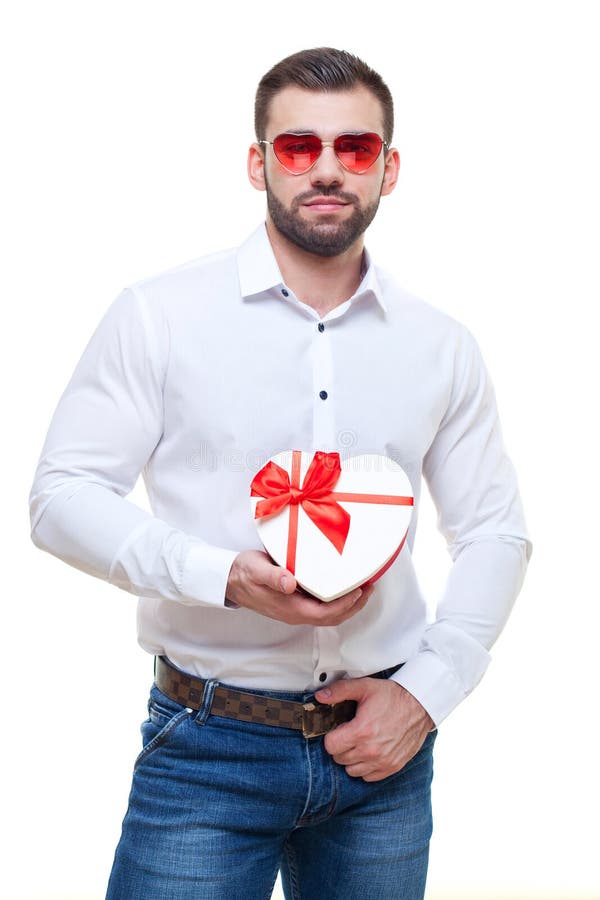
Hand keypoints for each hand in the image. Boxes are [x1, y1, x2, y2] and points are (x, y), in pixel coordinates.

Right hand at [226, 549, 373, 625]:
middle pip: (332, 618)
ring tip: (362, 588)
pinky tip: (342, 587)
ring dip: (348, 604)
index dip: (345, 605)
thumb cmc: (243, 573)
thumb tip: (291, 584)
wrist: (229, 580)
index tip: (360, 590)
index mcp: (290, 608)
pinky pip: (321, 607)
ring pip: (329, 614)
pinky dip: (337, 600)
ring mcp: (295, 610)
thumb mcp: (256, 570)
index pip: (325, 613)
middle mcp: (295, 613)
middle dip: (354, 606)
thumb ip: (274, 577)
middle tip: (370, 588)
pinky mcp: (294, 603)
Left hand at [315, 677, 434, 781]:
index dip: (333, 735)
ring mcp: (382, 761)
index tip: (341, 728)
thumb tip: (320, 697)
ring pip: (352, 770)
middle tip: (351, 733)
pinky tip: (371, 751)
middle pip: (339, 759)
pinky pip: (368, 777)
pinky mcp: (392, 767)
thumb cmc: (392, 696)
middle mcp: (371, 751)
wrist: (420, 706)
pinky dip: (366, 767)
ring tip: (361, 742)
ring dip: (352, 758)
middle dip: (341, 746)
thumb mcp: (365, 687)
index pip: (330, 746)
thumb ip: (340, 691)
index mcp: (361, 731)